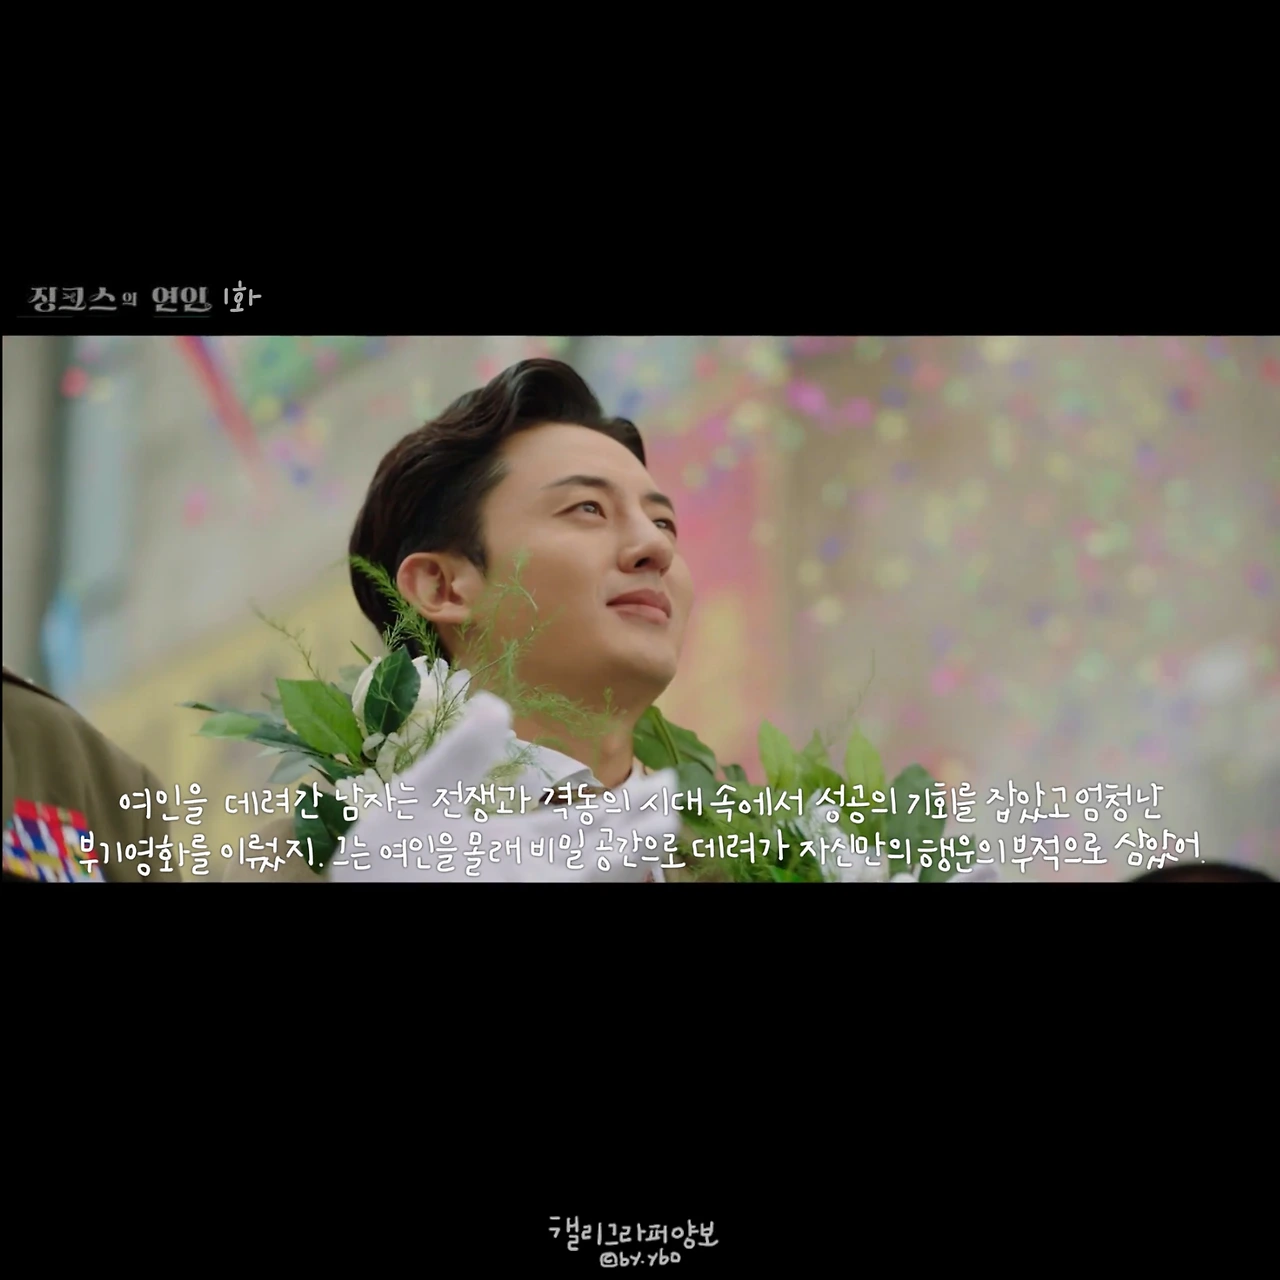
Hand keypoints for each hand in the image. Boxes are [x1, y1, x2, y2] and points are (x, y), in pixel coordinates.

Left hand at [333, 692, 680, 881]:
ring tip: (666, 827)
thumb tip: (496, 703)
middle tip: (678, 798)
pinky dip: (606, 876)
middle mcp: (525, 874)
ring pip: (591, 874)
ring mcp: (523, 892)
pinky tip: (627, 868)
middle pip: (598, 849)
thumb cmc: (378, 865)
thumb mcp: (418, 799)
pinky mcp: (520, 905)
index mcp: (507, 844)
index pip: (577, 823)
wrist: (357, 898)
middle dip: (639, 825)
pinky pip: (570, 894)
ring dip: (628, 853)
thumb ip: (459, 758)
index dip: (619, 805)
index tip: (658, 780)